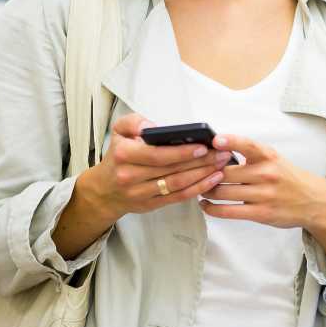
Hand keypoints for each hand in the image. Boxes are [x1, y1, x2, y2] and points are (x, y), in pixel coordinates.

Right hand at [83, 113, 231, 221]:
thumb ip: (133, 122)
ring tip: (221, 164)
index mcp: (124, 155)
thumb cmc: (118, 156)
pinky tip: (213, 179)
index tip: (203, 147)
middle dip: (201, 162)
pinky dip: (198, 189)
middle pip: (172, 170)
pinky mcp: (150, 205)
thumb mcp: (118, 132)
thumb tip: (152, 127)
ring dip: (203, 175)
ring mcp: (140, 193)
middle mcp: (130, 176)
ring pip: (177, 184)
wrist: (103, 190)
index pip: (157, 155)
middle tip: (222, 153)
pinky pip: (178, 197)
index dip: (181, 152)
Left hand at [199, 134, 325, 230]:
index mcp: (268, 156)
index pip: (247, 145)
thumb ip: (251, 155)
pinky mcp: (260, 213)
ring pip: (223, 192)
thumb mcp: (274, 159)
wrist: (312, 201)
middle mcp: (266, 174)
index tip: (216, 140)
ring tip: (200, 189)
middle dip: (207, 173)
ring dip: (206, 191)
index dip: (231, 141)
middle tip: (196, 173)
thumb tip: (218, 151)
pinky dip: (212, 208)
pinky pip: (228, 211)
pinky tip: (206, 205)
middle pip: (225, 172)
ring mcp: (263, 194)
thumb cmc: (288, 178)